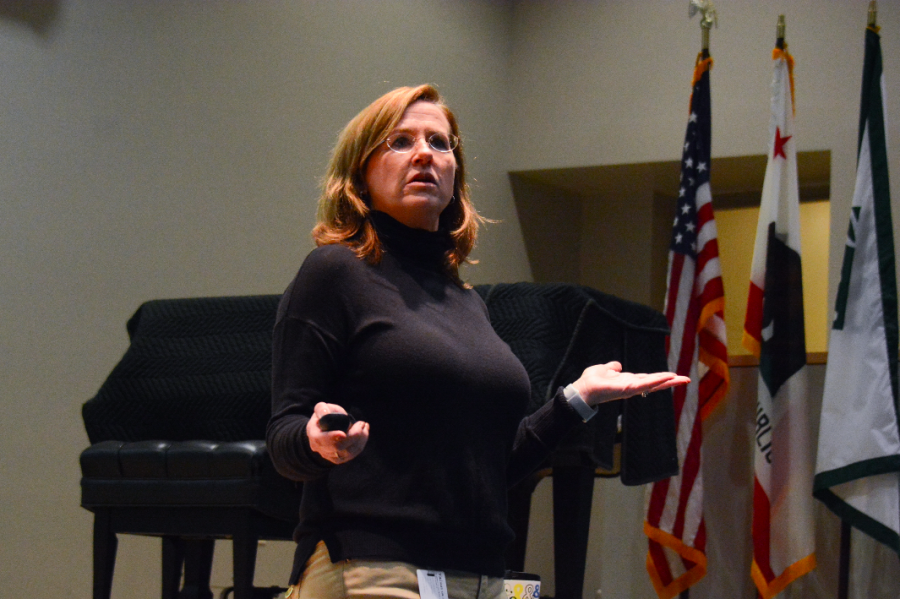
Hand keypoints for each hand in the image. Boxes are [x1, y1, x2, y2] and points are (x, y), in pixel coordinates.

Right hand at [306, 402, 368, 464]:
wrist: (325, 428)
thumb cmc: (324, 415)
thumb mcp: (321, 408)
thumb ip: (322, 409)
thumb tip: (325, 413)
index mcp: (314, 435)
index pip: (322, 440)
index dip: (332, 437)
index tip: (343, 433)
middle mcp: (320, 449)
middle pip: (338, 447)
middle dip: (354, 435)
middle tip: (362, 423)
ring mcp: (330, 456)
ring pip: (348, 452)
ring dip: (361, 439)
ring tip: (365, 426)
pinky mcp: (339, 459)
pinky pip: (353, 454)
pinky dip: (361, 443)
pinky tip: (364, 432)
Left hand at [571, 361, 689, 406]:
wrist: (583, 389)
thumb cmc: (592, 381)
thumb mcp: (604, 370)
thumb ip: (612, 367)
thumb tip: (617, 365)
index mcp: (629, 381)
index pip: (649, 379)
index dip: (661, 378)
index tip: (675, 376)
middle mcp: (633, 386)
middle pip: (655, 383)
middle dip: (671, 381)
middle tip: (687, 379)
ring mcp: (632, 388)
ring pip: (653, 384)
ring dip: (668, 381)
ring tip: (682, 379)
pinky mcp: (628, 389)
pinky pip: (645, 384)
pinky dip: (657, 380)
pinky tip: (667, 377)